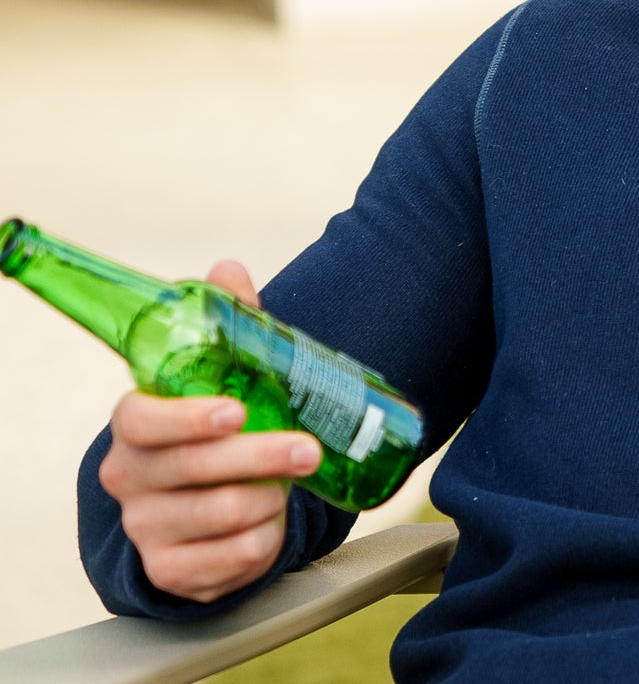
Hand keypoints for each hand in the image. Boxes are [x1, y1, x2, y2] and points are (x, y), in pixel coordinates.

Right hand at [96, 261, 322, 603]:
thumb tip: (227, 267)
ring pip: (218, 515)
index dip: (188, 418)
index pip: (143, 420)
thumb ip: (227, 320)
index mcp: (135, 423)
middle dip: (261, 456)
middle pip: (193, 469)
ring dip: (268, 499)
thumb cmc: (217, 421)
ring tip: (289, 484)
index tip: (236, 411)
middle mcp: (130, 477)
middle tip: (308, 449)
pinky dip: (260, 543)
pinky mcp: (170, 571)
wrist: (204, 498)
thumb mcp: (223, 371)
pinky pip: (224, 562)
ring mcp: (146, 526)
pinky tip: (271, 524)